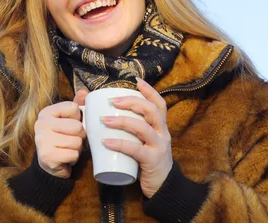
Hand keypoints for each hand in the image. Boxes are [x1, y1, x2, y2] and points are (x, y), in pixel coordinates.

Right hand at [34, 88, 88, 178]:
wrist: (50, 164)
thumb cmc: (62, 139)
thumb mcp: (67, 120)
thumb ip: (76, 106)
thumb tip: (84, 92)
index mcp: (46, 112)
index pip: (73, 108)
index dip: (77, 119)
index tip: (69, 126)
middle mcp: (41, 124)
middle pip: (77, 126)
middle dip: (79, 137)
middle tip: (70, 140)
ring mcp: (42, 140)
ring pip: (77, 142)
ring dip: (77, 149)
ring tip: (67, 149)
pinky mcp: (47, 156)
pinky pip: (73, 155)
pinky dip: (73, 159)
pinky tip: (64, 158)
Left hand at [101, 78, 172, 197]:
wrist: (162, 187)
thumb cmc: (146, 160)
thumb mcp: (142, 142)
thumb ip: (130, 130)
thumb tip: (106, 115)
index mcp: (160, 127)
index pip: (159, 104)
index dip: (149, 91)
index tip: (136, 80)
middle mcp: (163, 133)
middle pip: (151, 110)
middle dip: (131, 102)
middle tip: (112, 101)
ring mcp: (159, 147)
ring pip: (143, 127)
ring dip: (122, 121)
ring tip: (104, 120)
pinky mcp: (152, 161)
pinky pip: (136, 150)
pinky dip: (119, 144)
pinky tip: (105, 142)